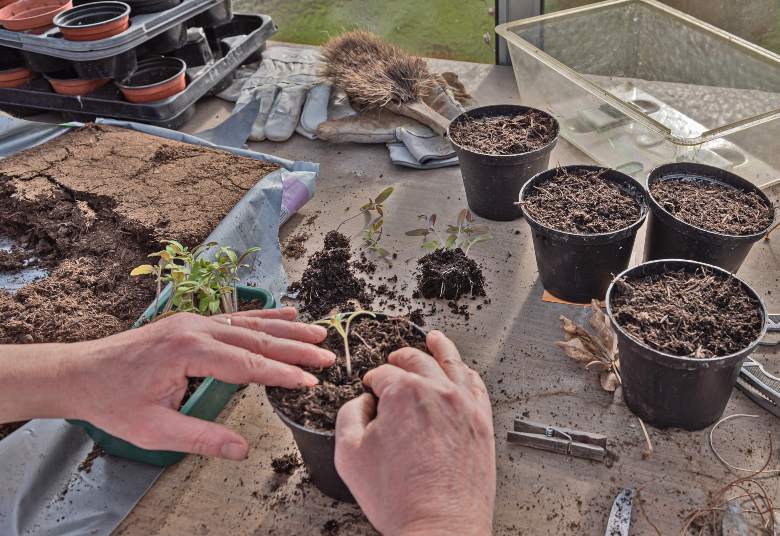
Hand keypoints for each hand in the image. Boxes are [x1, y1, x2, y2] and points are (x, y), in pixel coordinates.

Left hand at [0, 308, 332, 460]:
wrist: (79, 372)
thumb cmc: (113, 401)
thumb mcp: (153, 429)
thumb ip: (200, 438)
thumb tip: (242, 449)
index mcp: (188, 352)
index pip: (247, 364)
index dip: (282, 373)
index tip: (310, 381)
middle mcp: (196, 329)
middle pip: (256, 338)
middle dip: (296, 348)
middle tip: (328, 356)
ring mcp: (194, 321)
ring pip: (250, 323)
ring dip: (287, 328)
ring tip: (318, 332)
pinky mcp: (191, 322)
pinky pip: (235, 317)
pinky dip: (264, 316)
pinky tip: (285, 312)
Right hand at [335, 331, 494, 535]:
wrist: (439, 527)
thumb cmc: (397, 497)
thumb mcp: (349, 454)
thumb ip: (349, 415)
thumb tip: (362, 402)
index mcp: (403, 393)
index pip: (383, 374)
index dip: (372, 381)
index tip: (370, 391)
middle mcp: (437, 390)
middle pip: (416, 361)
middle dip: (400, 359)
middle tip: (393, 362)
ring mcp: (464, 404)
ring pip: (452, 363)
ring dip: (440, 347)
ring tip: (435, 338)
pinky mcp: (482, 422)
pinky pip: (477, 385)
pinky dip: (467, 373)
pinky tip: (463, 370)